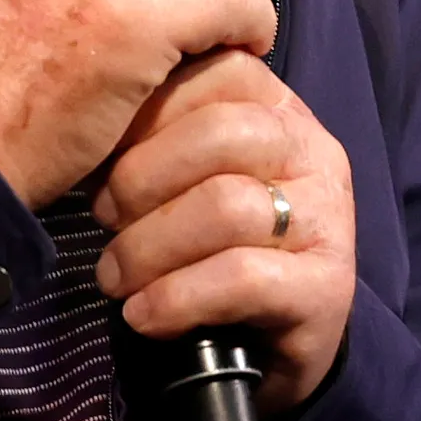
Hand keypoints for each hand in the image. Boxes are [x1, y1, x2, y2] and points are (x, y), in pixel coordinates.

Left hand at [91, 49, 355, 416]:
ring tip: (114, 276)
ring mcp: (329, 217)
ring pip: (227, 206)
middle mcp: (312, 150)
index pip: (213, 71)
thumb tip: (91, 111)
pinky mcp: (329, 288)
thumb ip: (152, 128)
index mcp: (275, 106)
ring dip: (148, 246)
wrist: (256, 348)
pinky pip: (242, 277)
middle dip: (140, 179)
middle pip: (219, 134)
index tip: (100, 154)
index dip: (145, 111)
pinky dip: (176, 297)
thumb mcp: (175, 171)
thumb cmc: (199, 243)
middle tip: (103, 217)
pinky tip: (143, 314)